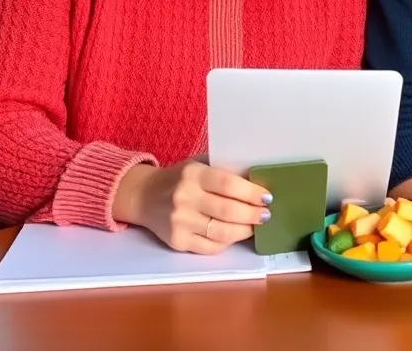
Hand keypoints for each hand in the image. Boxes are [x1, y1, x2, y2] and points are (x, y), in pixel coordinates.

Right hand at [113, 160, 270, 252]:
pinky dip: (227, 243)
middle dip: (252, 215)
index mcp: (193, 174)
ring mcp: (180, 222)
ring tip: (254, 226)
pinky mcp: (177, 242)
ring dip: (244, 231)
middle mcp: (185, 198)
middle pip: (228, 211)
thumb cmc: (179, 177)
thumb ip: (222, 170)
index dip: (251, 192)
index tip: (267, 197)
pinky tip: (235, 235)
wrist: (144, 196)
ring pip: (221, 233)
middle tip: (266, 215)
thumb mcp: (198, 164)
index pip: (228, 184)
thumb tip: (256, 180)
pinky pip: (210, 247)